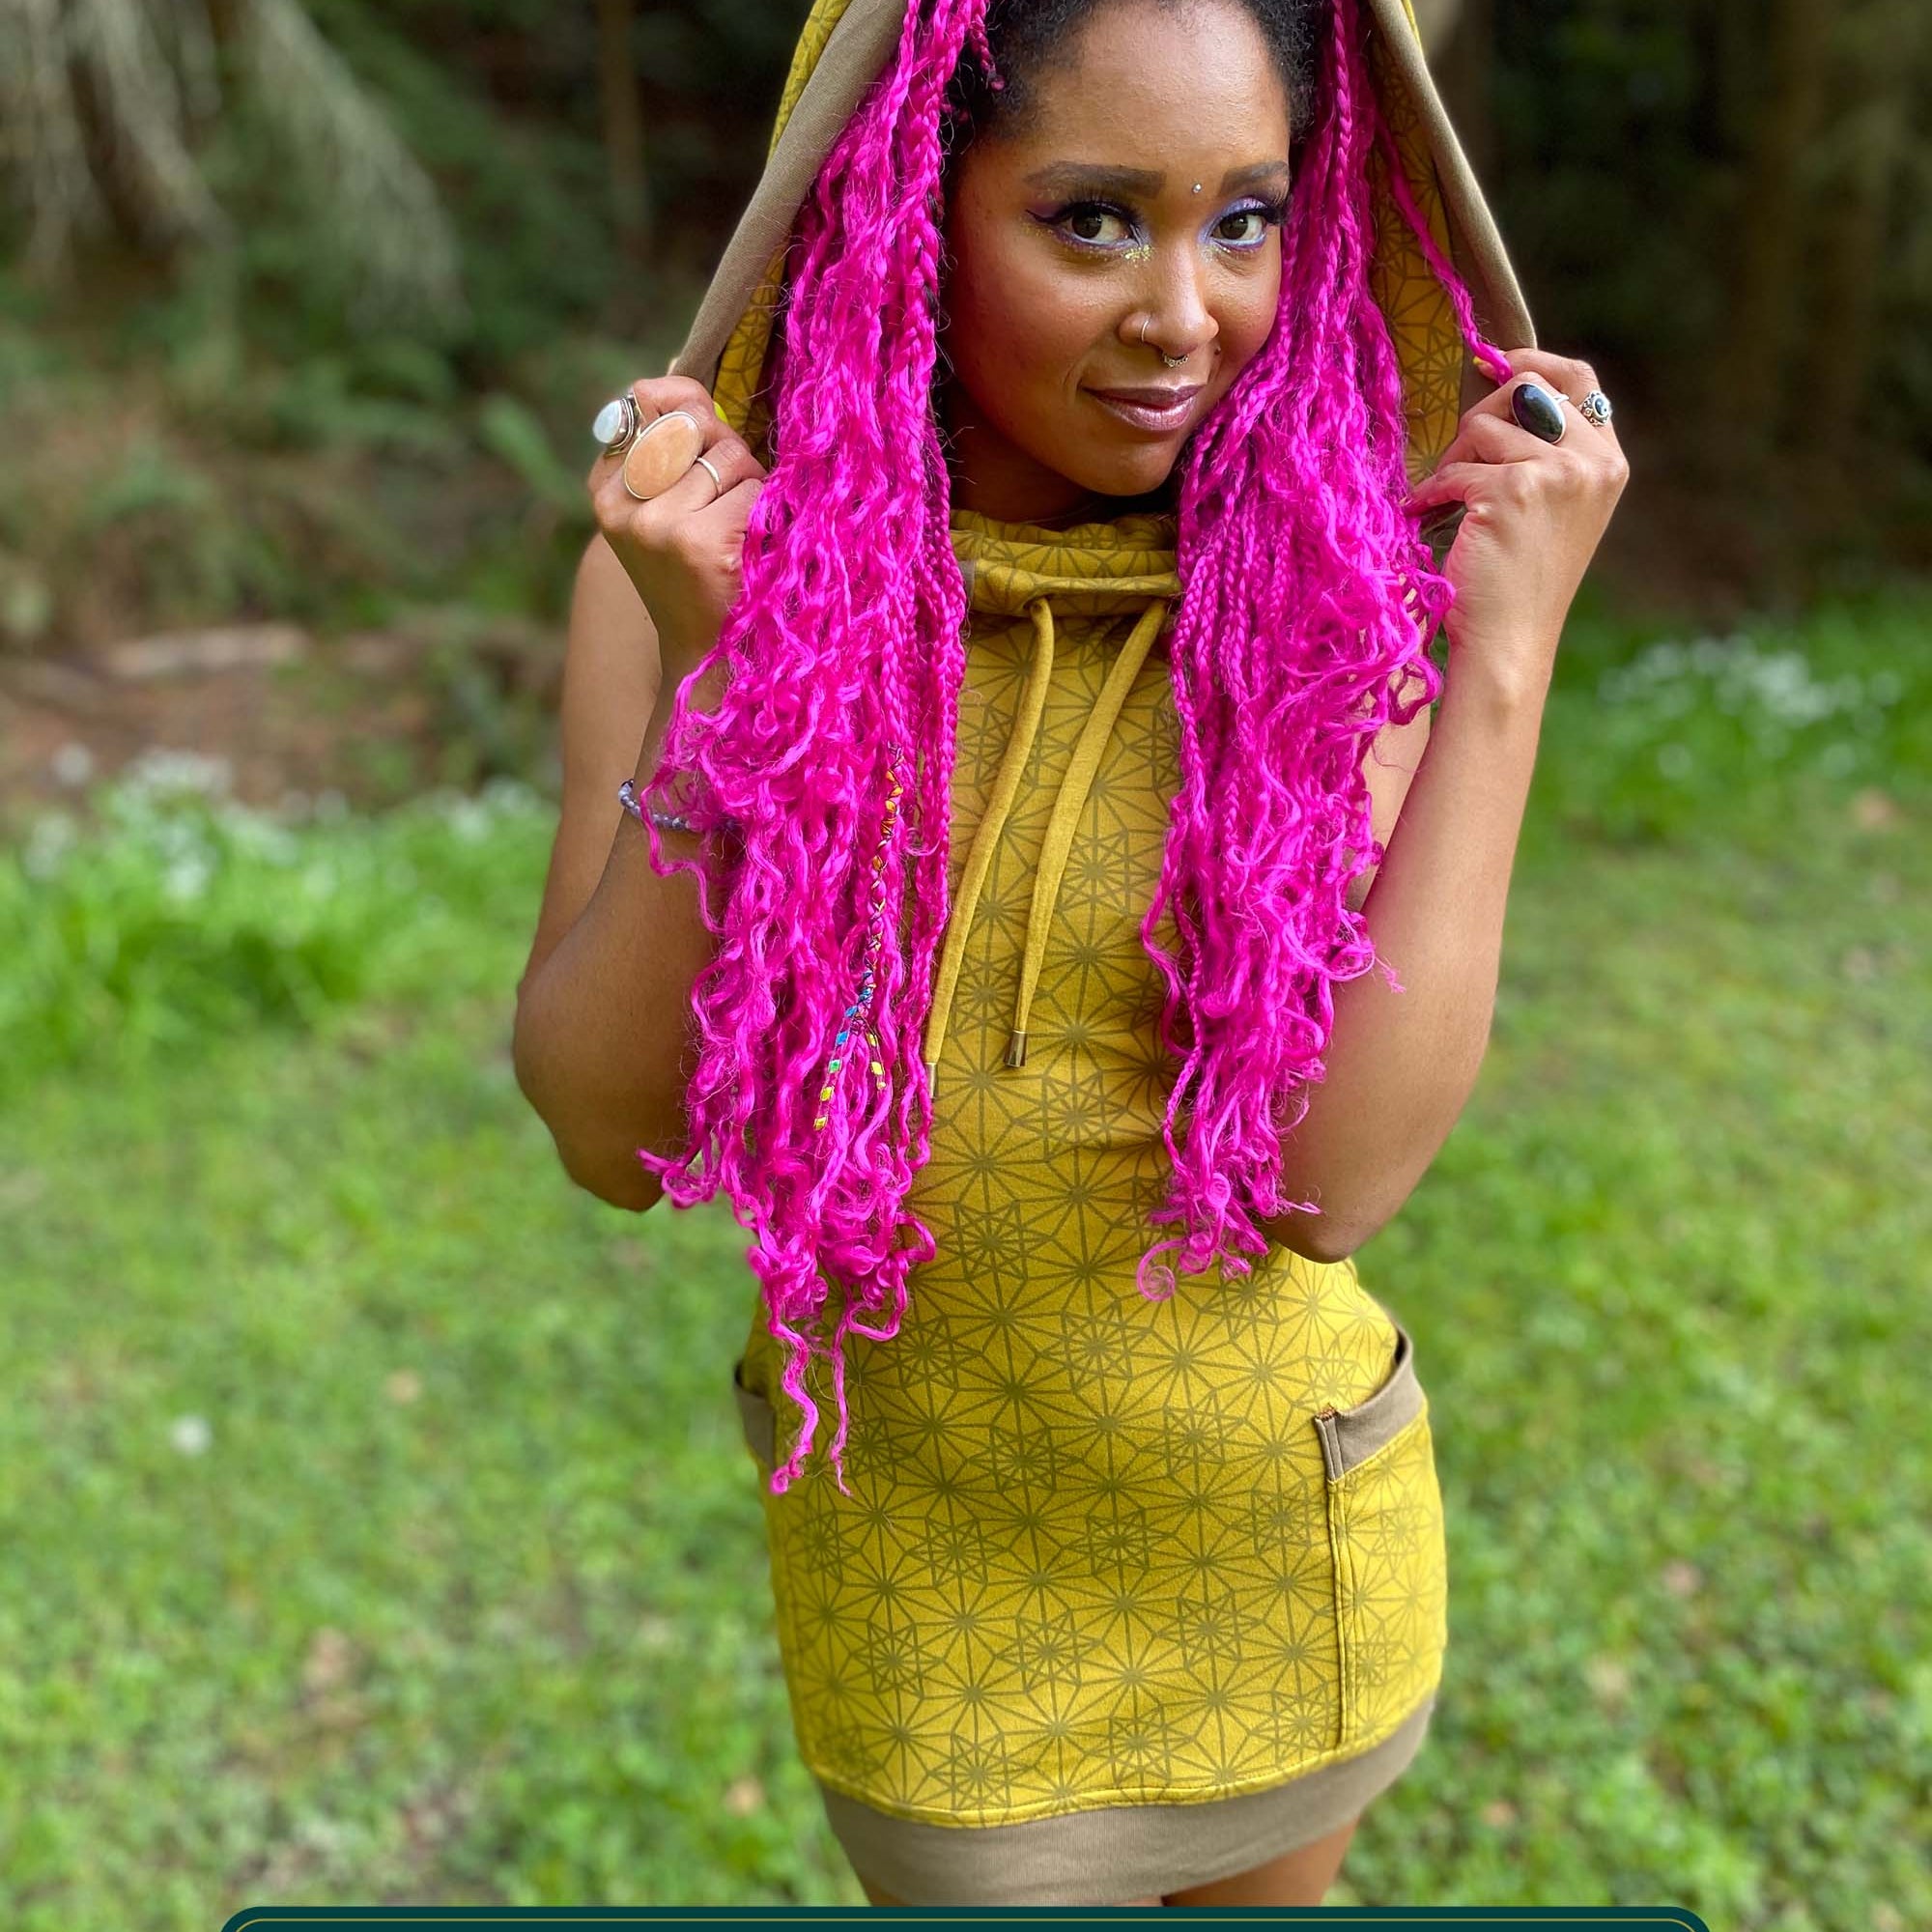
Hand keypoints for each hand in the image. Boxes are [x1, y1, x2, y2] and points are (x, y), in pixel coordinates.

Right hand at [588, 376, 767, 680]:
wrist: (706, 655)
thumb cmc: (697, 573)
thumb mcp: (664, 506)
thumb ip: (666, 443)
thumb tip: (658, 384)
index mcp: (605, 491)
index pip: (643, 404)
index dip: (688, 409)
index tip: (701, 441)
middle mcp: (623, 506)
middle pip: (693, 428)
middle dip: (726, 451)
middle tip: (728, 500)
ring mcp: (658, 525)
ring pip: (728, 458)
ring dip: (751, 485)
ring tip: (739, 530)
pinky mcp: (700, 544)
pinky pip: (753, 491)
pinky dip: (766, 512)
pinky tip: (750, 549)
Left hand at [1405, 348, 1629, 699]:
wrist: (1510, 642)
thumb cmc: (1520, 583)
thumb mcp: (1553, 509)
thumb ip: (1548, 454)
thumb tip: (1505, 391)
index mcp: (1607, 463)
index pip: (1578, 380)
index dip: (1533, 362)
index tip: (1493, 361)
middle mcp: (1591, 463)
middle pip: (1527, 389)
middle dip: (1481, 416)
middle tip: (1458, 459)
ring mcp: (1556, 474)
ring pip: (1485, 425)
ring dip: (1453, 459)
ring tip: (1444, 498)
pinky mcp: (1513, 491)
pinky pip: (1457, 467)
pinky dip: (1432, 490)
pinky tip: (1425, 513)